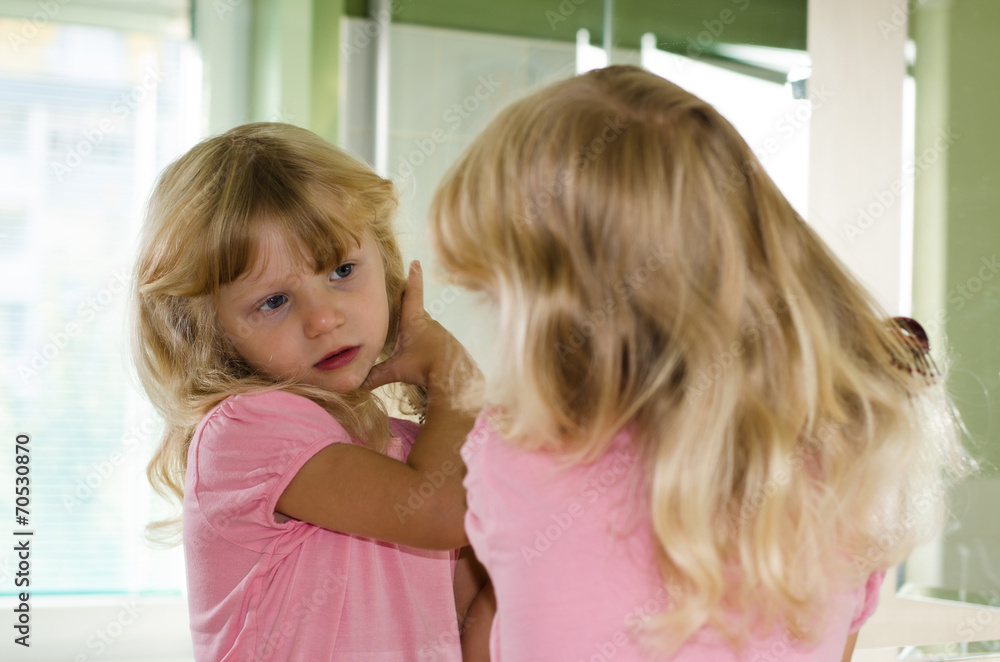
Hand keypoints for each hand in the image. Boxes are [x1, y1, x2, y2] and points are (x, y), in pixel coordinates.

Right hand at [364, 261, 471, 392]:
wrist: (455, 377)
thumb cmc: (425, 367)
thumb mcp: (396, 370)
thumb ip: (375, 375)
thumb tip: (354, 384)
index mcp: (414, 321)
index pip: (412, 294)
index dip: (413, 278)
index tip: (416, 262)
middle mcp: (429, 323)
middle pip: (416, 311)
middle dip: (408, 307)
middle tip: (402, 298)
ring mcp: (441, 334)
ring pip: (424, 329)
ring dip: (416, 332)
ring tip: (409, 340)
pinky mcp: (448, 346)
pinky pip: (433, 342)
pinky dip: (426, 345)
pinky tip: (424, 356)